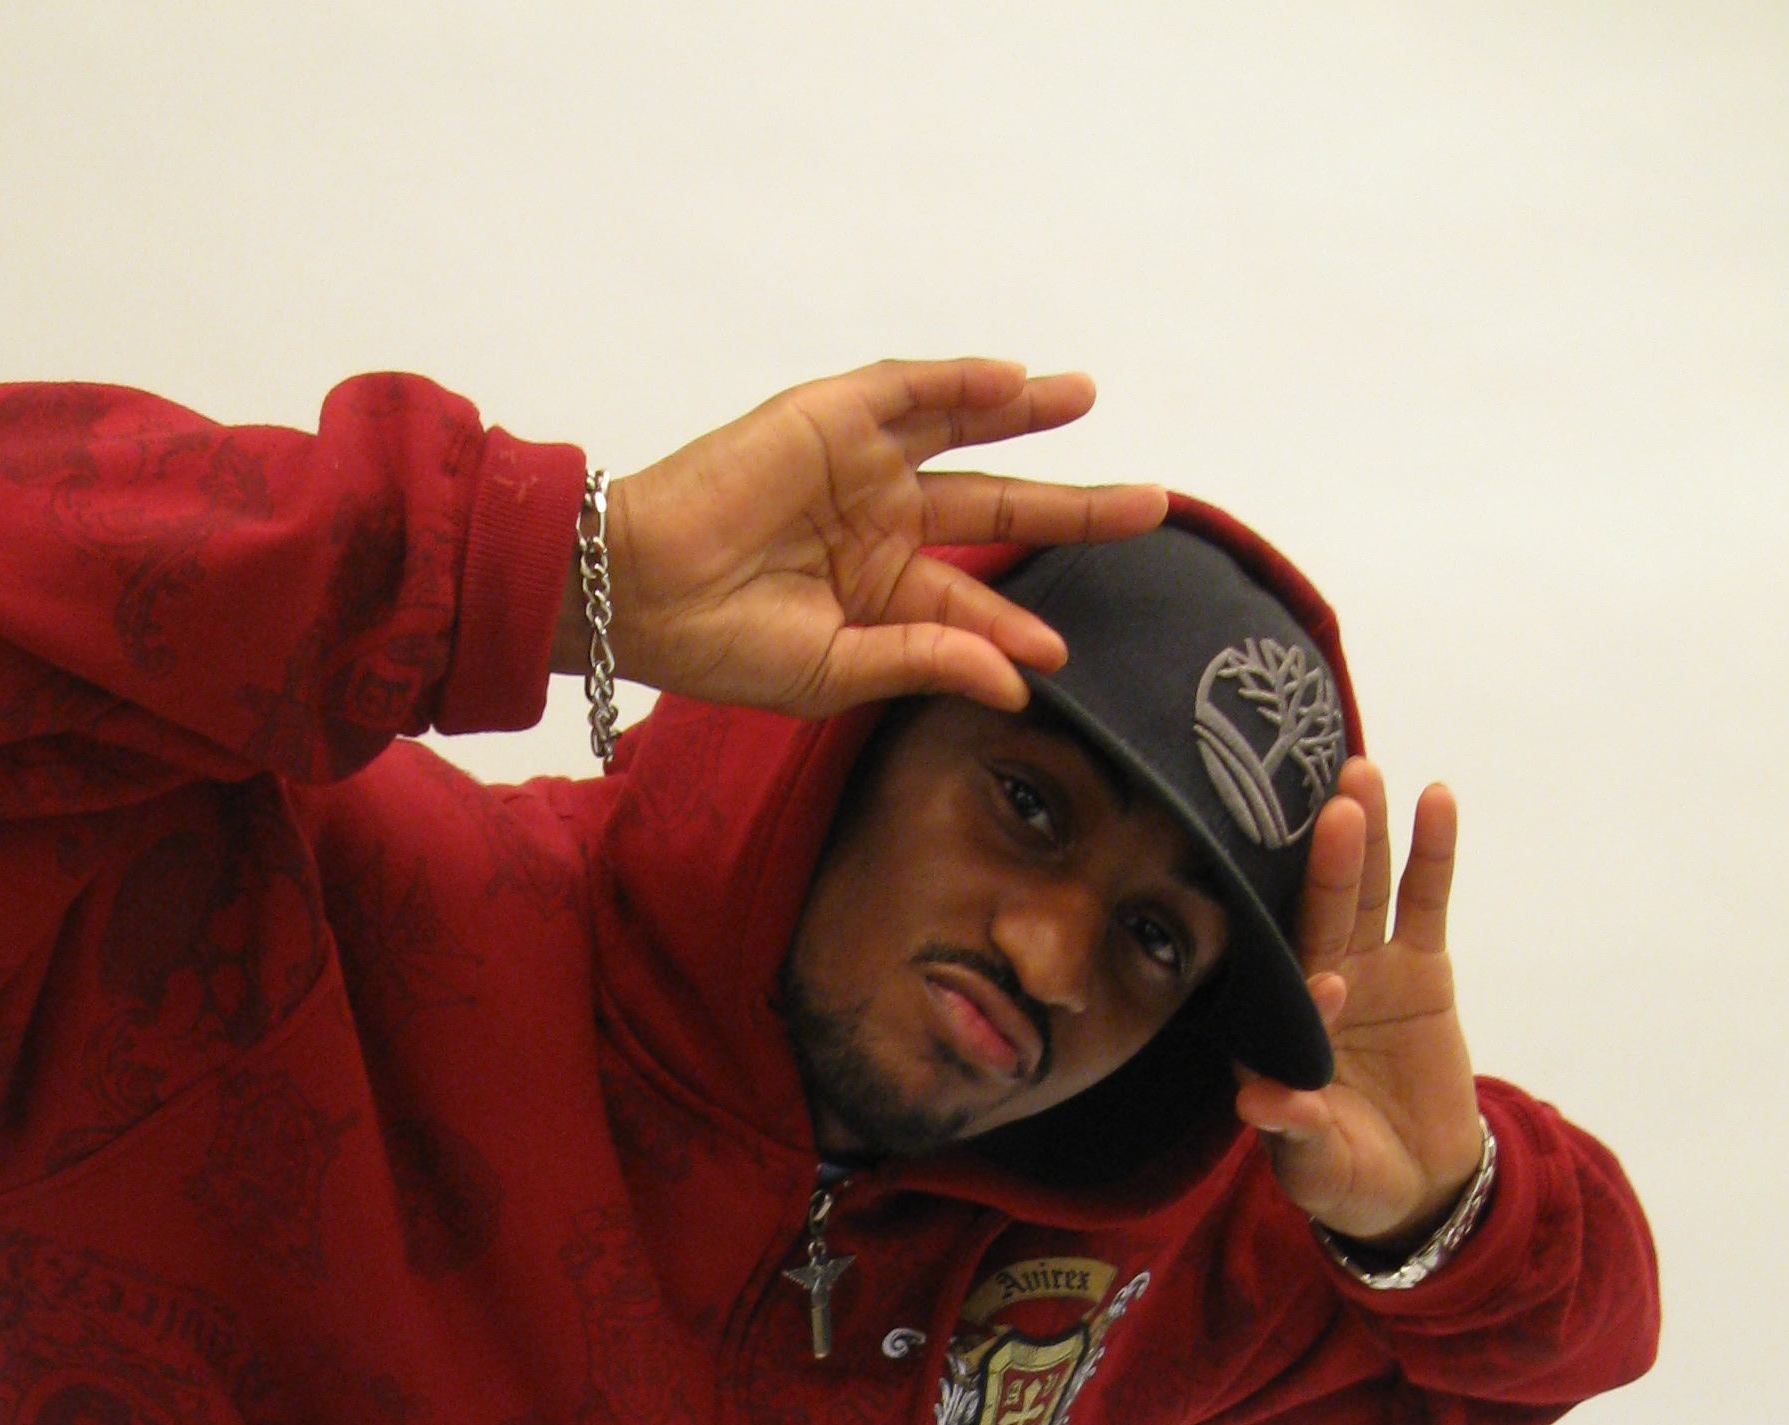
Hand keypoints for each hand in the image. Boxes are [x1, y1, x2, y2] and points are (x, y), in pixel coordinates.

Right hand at [556, 360, 1164, 720]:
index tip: (1059, 651)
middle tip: (1149, 506)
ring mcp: (856, 467)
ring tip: (1084, 399)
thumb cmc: (720, 645)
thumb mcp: (836, 669)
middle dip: (1071, 507)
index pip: (969, 604)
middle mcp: (877, 524)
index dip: (1014, 624)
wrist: (639, 590)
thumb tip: (1018, 679)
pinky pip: (909, 391)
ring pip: (962, 433)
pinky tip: (1014, 382)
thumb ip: (929, 660)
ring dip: (1026, 416)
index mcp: (876, 593)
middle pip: (995, 506)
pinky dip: (961, 383)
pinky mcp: (829, 419)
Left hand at [1233, 764, 1486, 1251]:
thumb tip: (1258, 1104)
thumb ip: (1295, 1134)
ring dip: (1367, 839)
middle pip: (1317, 920)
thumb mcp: (1320, 1169)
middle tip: (1334, 808)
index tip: (1328, 981)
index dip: (1302, 980)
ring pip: (1364, 894)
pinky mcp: (1419, 964)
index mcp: (1275, 1038)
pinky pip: (1425, 900)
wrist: (1415, 1180)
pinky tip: (1437, 798)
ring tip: (1365, 778)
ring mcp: (1366, 968)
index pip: (1281, 995)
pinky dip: (1431, 853)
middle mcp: (1312, 989)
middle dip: (1325, 869)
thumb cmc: (1348, 1178)